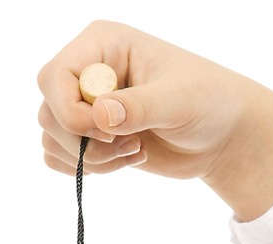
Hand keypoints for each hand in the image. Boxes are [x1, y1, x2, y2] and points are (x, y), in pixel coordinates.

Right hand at [36, 20, 272, 220]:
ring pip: (52, 138)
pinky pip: (61, 158)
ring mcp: (87, 106)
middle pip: (48, 110)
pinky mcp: (92, 137)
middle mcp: (88, 72)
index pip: (53, 76)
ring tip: (134, 151)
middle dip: (83, 140)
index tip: (105, 131)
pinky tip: (127, 160)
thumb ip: (139, 106)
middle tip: (128, 144)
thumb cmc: (209, 101)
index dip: (68, 110)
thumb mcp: (179, 100)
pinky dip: (89, 169)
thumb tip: (100, 115)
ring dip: (90, 158)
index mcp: (103, 45)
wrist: (224, 135)